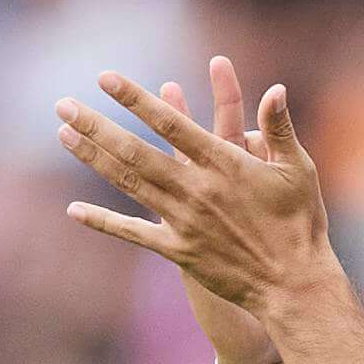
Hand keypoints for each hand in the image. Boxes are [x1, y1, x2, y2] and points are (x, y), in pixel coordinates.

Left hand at [58, 56, 332, 322]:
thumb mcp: (297, 169)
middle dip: (96, 125)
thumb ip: (280, 128)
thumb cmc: (300, 222)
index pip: (170, 123)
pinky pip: (135, 233)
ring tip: (63, 135)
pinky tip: (74, 210)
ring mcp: (184, 221)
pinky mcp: (179, 250)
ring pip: (129, 184)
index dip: (136, 99)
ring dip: (93, 158)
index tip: (106, 79)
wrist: (293, 284)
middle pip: (135, 151)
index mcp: (224, 163)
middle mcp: (196, 189)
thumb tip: (275, 89)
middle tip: (62, 104)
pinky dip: (104, 222)